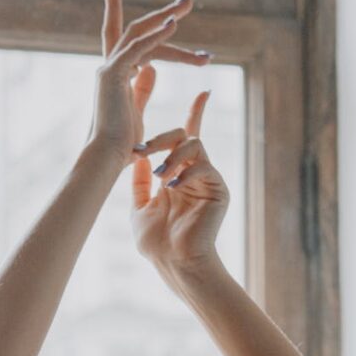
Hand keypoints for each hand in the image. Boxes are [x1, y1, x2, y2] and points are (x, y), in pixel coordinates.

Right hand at [86, 0, 212, 166]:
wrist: (107, 158)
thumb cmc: (121, 146)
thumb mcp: (135, 110)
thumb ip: (141, 88)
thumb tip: (152, 69)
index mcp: (115, 76)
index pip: (131, 42)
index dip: (152, 28)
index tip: (174, 19)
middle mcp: (109, 68)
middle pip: (137, 29)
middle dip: (162, 12)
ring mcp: (108, 70)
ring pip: (139, 33)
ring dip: (165, 16)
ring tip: (188, 3)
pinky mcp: (112, 75)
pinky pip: (137, 48)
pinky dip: (155, 35)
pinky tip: (174, 25)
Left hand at [129, 91, 229, 278]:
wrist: (174, 264)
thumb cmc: (156, 243)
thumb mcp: (140, 206)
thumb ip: (140, 181)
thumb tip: (138, 155)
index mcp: (178, 175)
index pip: (184, 138)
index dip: (193, 113)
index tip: (200, 91)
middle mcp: (195, 174)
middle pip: (185, 135)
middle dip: (162, 138)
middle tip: (143, 149)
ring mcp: (208, 180)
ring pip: (194, 145)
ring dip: (172, 155)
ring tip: (159, 176)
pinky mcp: (218, 190)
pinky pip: (203, 166)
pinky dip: (185, 173)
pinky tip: (170, 187)